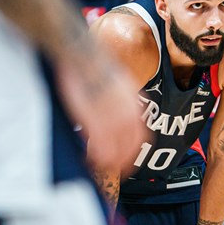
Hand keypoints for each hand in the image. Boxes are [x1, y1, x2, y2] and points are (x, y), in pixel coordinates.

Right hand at [59, 47, 148, 176]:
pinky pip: (100, 148)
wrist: (83, 56)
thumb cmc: (95, 65)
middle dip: (123, 161)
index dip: (133, 149)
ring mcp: (112, 119)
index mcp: (134, 105)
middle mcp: (128, 114)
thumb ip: (123, 100)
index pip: (140, 135)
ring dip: (108, 161)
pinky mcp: (95, 122)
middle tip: (114, 168)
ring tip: (98, 164)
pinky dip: (95, 158)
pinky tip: (88, 160)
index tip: (128, 158)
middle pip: (130, 147)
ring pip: (116, 150)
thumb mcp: (120, 82)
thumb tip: (119, 112)